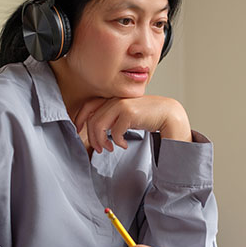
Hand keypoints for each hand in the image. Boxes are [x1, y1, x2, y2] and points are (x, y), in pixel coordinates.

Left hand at [73, 96, 190, 153]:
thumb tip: (96, 129)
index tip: (78, 130)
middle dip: (92, 137)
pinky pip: (115, 132)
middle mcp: (115, 99)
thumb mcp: (125, 113)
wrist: (167, 113)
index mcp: (112, 97)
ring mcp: (121, 104)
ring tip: (109, 148)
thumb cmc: (146, 115)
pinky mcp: (129, 113)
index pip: (88, 105)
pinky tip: (123, 145)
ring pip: (99, 125)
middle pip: (92, 119)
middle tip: (99, 148)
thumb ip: (111, 116)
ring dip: (102, 141)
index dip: (79, 118)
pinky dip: (118, 142)